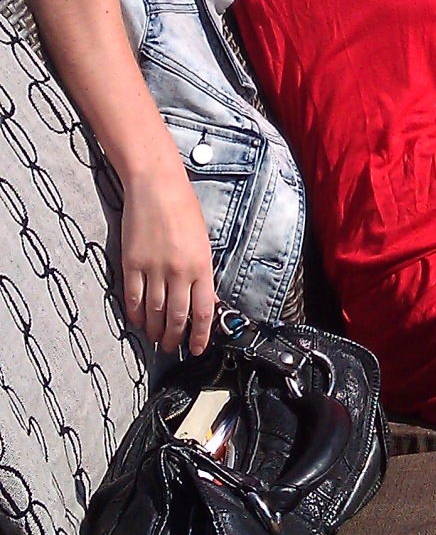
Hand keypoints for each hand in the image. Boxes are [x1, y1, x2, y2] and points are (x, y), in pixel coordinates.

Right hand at [120, 157, 215, 355]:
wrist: (157, 186)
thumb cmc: (184, 210)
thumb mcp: (204, 242)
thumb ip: (202, 272)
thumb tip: (204, 301)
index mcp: (202, 266)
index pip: (203, 311)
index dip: (199, 335)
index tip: (196, 348)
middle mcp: (179, 271)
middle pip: (177, 316)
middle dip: (174, 337)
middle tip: (171, 347)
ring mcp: (154, 268)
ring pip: (155, 311)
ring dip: (155, 330)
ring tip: (155, 338)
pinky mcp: (132, 263)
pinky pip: (133, 297)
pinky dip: (135, 314)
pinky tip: (138, 322)